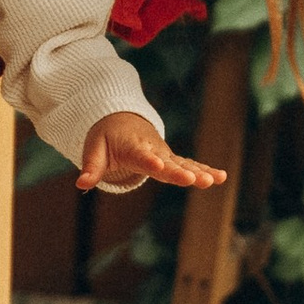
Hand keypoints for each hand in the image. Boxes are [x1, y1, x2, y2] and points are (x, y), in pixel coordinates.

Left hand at [77, 114, 224, 195]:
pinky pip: (189, 164)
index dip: (150, 161)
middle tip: (196, 180)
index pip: (142, 156)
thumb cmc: (105, 136)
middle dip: (181, 171)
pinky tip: (221, 177)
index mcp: (132, 147)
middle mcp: (153, 149)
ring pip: (183, 163)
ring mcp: (165, 153)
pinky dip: (205, 169)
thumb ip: (91, 167)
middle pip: (168, 162)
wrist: (120, 118)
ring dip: (200, 171)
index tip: (159, 166)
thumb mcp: (93, 149)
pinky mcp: (171, 158)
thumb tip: (81, 184)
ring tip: (216, 180)